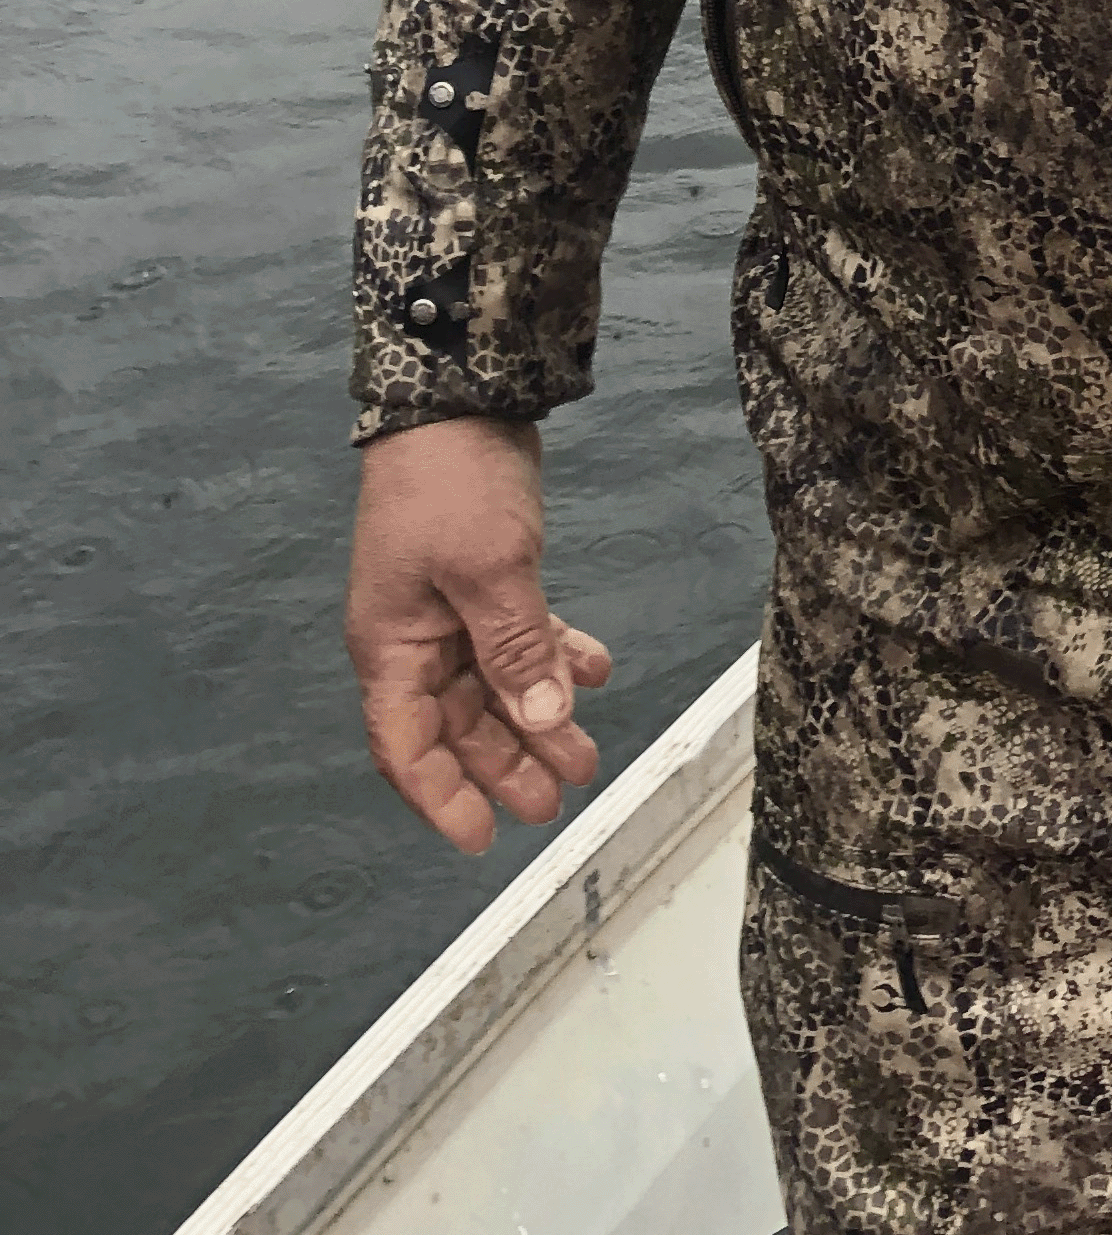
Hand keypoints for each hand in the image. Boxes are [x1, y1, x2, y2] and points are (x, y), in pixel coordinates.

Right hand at [344, 416, 610, 855]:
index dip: (440, 797)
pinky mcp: (485, 578)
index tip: (481, 839)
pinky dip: (551, 655)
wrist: (457, 395)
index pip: (406, 746)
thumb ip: (516, 651)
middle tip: (558, 798)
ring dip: (538, 717)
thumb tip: (543, 725)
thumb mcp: (489, 572)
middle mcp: (414, 637)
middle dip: (506, 764)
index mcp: (392, 646)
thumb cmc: (454, 485)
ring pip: (494, 685)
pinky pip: (517, 636)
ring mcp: (448, 608)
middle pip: (459, 724)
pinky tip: (595, 669)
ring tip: (589, 752)